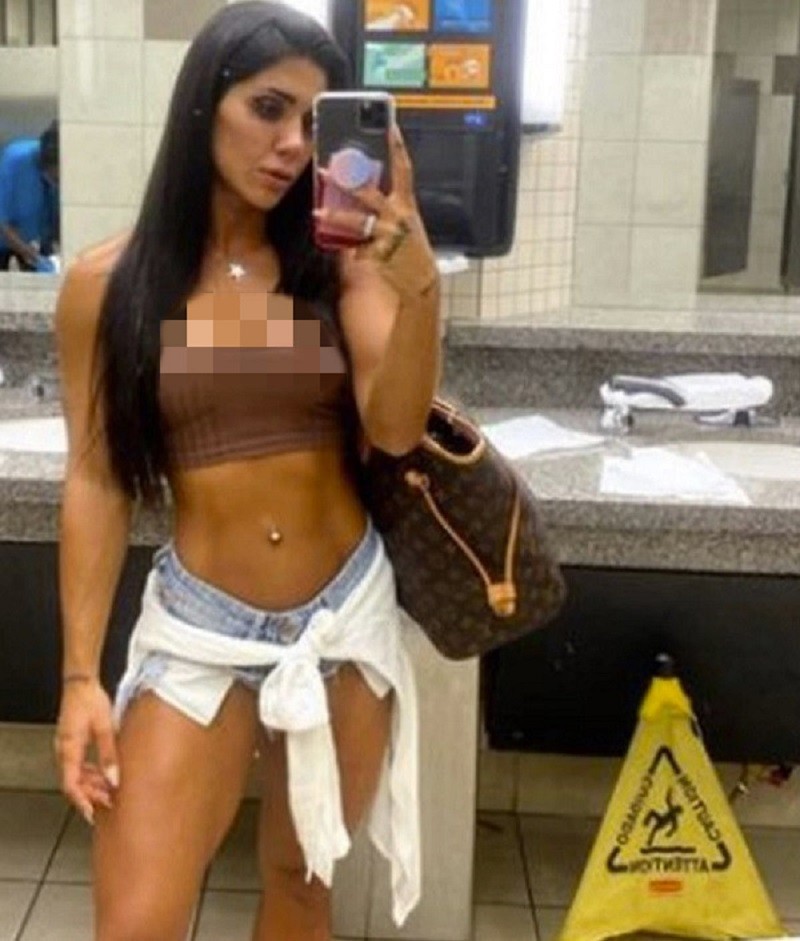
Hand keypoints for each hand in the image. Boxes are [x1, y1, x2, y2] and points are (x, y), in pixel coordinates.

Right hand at [54, 678, 118, 823]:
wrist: (81, 683)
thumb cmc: (91, 701)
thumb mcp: (105, 728)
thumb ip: (108, 755)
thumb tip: (114, 779)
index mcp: (69, 750)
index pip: (71, 785)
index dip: (82, 801)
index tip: (93, 813)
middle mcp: (63, 751)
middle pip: (73, 782)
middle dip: (90, 795)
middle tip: (109, 802)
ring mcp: (66, 748)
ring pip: (76, 775)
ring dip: (91, 784)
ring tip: (110, 790)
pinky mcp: (71, 743)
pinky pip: (78, 765)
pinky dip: (89, 773)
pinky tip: (103, 774)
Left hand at [314, 124, 439, 301]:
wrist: (421, 281)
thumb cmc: (410, 249)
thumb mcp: (405, 224)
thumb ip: (385, 207)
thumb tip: (357, 192)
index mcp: (406, 205)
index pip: (404, 171)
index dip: (398, 149)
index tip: (390, 128)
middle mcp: (398, 217)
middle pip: (370, 193)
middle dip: (347, 180)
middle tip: (326, 170)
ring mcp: (389, 235)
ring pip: (358, 221)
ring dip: (337, 215)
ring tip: (319, 211)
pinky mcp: (380, 254)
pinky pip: (356, 247)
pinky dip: (346, 247)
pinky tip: (335, 245)